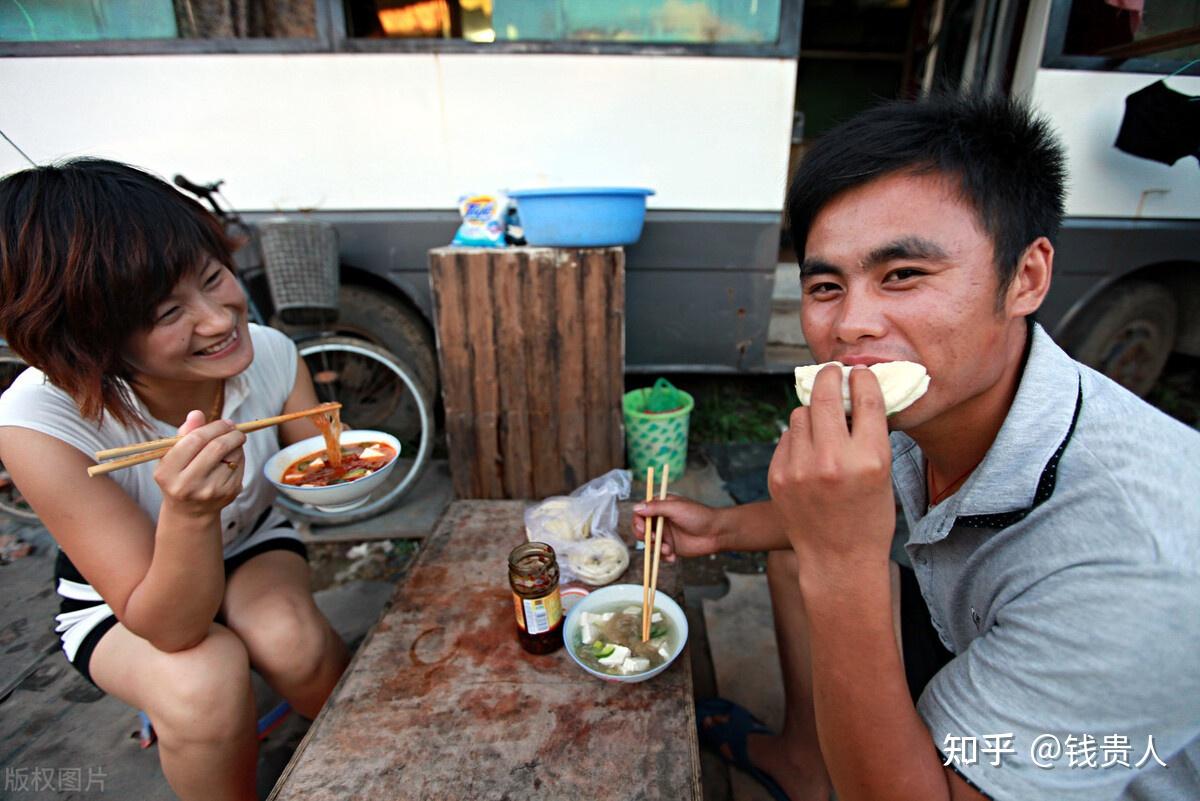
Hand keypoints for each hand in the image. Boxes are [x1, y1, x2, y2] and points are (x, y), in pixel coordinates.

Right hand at [154, 410, 245, 515]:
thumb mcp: (173, 457)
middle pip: (217, 447)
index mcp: (167, 472)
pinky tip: (232, 458)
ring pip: (233, 456)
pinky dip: (239, 457)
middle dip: (230, 432)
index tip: (224, 422)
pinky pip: (240, 466)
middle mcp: (187, 485)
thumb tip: (197, 413)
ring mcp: (209, 491)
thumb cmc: (179, 476)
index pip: (195, 440)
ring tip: (231, 443)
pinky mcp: (228, 494)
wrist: (190, 511)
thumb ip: (184, 434)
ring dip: (236, 444)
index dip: (214, 427)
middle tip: (234, 428)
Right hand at [633, 495, 722, 561]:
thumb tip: (636, 507)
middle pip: (641, 530)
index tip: (644, 529)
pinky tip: (673, 556)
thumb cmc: (699, 516)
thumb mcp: (676, 508)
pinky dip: (664, 557)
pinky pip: (659, 554)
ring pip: (649, 544)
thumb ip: (656, 507)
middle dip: (645, 537)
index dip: (638, 522)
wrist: (716, 533)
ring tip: (669, 549)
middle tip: (654, 540)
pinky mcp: (671, 547)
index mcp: (661, 508)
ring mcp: (665, 535)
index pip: (641, 513)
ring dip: (656, 548)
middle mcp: (661, 521)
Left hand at [768, 364, 894, 566]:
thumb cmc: (868, 517)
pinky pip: (787, 437)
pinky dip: (798, 437)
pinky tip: (808, 452)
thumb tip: (854, 393)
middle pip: (825, 395)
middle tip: (832, 372)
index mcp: (870, 459)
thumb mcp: (884, 475)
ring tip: (823, 425)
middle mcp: (834, 460)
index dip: (862, 378)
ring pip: (800, 413)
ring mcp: (801, 468)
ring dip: (812, 412)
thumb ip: (870, 435)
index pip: (865, 398)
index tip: (859, 372)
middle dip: (829, 377)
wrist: (837, 559)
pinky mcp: (778, 475)